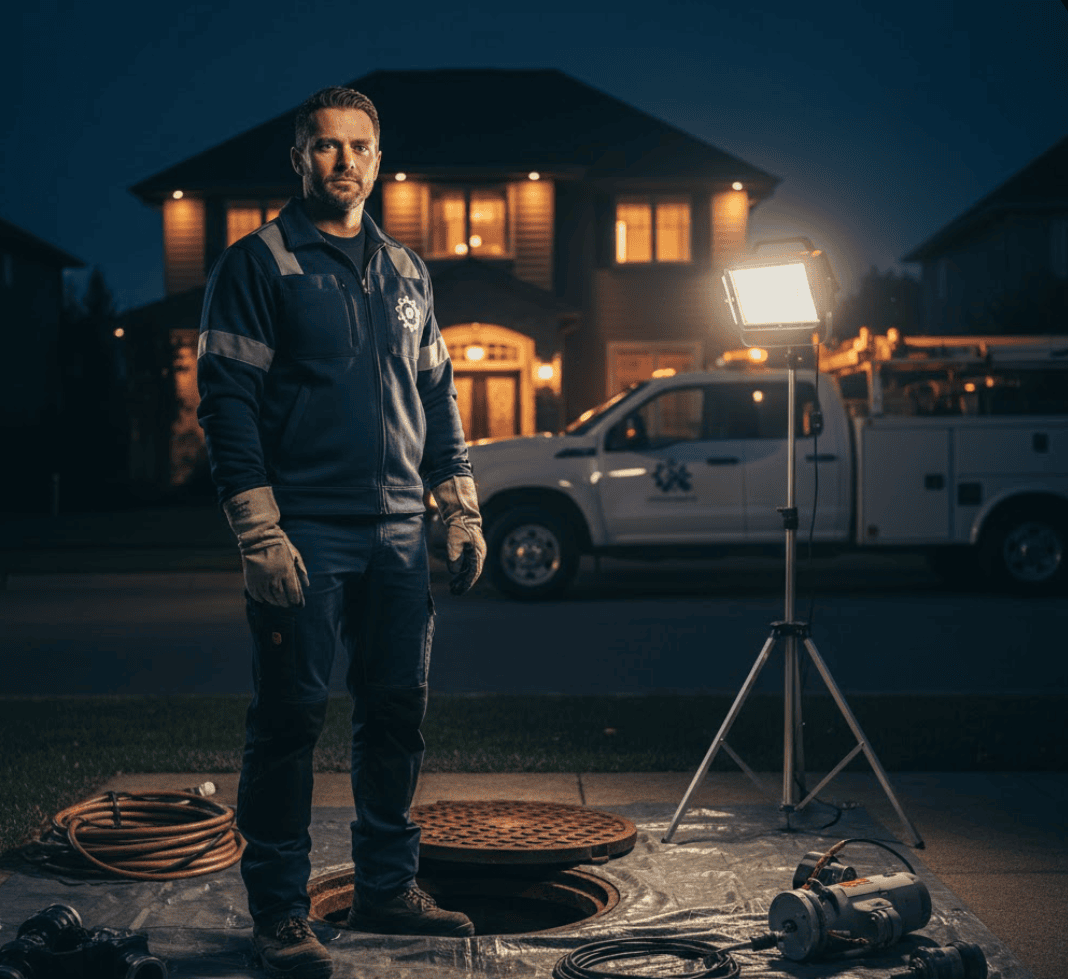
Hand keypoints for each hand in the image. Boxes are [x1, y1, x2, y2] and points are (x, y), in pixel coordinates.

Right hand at [223, 487, 309, 606]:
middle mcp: (274, 578)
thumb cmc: (281, 545)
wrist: (259, 536)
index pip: (293, 593)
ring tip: (277, 602)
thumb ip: (301, 571)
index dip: (295, 599)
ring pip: (268, 597)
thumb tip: (307, 585)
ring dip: (273, 602)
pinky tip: (264, 599)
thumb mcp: (295, 555)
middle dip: (285, 603)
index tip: (296, 602)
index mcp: (287, 572)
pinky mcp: (250, 578)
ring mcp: (261, 579)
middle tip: (287, 604)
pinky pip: (256, 594)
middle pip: (281, 597)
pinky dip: (261, 598)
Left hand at [432, 476, 485, 595]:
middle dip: (463, 584)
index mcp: (477, 553)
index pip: (473, 573)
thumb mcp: (453, 542)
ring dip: (462, 579)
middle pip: (473, 574)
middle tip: (453, 592)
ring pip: (470, 570)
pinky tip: (455, 578)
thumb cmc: (458, 527)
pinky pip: (468, 565)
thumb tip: (454, 572)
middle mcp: (480, 554)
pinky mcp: (472, 551)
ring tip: (452, 587)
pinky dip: (462, 572)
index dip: (466, 584)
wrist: (463, 514)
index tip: (458, 591)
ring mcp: (477, 552)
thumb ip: (454, 557)